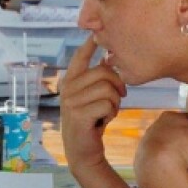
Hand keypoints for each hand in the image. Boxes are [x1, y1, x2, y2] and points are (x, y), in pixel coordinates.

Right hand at [59, 36, 125, 171]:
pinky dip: (112, 113)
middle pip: (103, 72)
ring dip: (115, 101)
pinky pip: (107, 104)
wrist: (83, 152)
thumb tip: (107, 58)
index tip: (96, 34)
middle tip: (120, 97)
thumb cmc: (91, 122)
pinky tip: (104, 121)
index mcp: (69, 82)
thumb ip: (95, 80)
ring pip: (107, 88)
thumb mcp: (91, 98)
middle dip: (118, 84)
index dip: (89, 45)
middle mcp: (67, 89)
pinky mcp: (79, 115)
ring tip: (108, 111)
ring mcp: (71, 102)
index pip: (79, 57)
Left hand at [133, 110, 187, 187]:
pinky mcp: (144, 161)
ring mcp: (148, 145)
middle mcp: (156, 128)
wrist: (158, 167)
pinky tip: (183, 176)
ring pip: (174, 153)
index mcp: (169, 117)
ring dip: (187, 163)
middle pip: (182, 139)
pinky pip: (164, 164)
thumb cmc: (179, 147)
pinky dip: (175, 170)